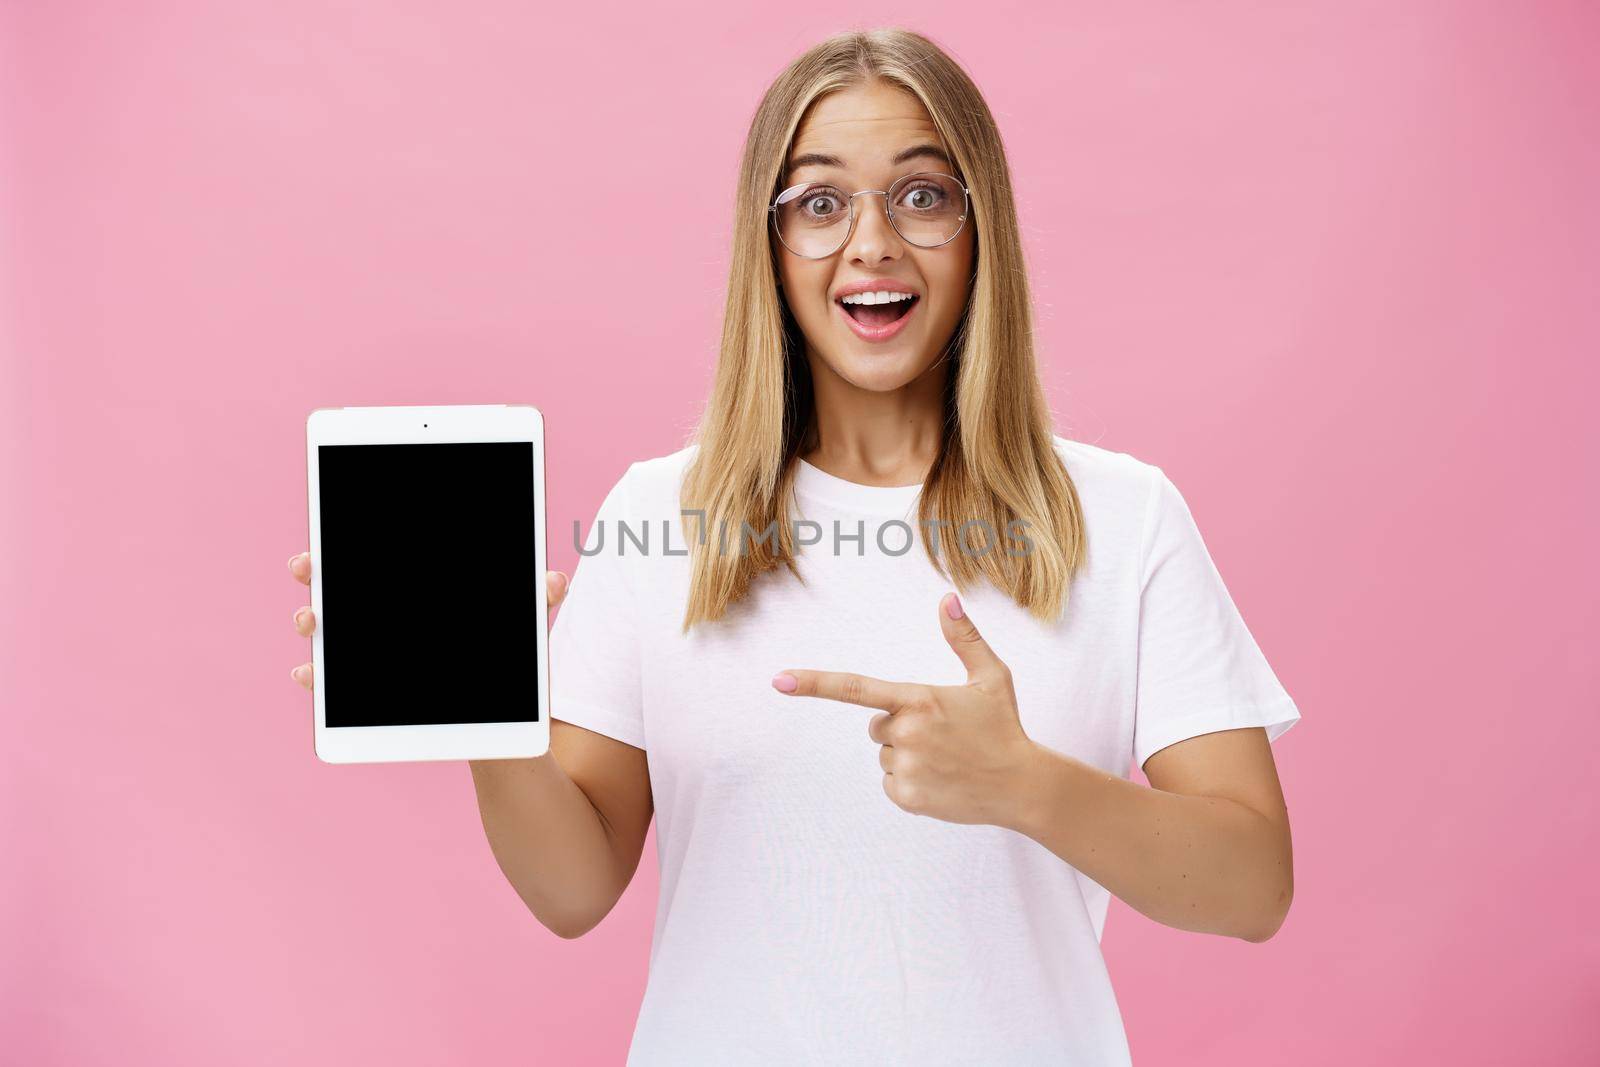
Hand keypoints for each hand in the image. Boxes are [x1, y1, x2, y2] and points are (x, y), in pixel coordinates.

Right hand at [286, 552, 569, 690]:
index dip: (347, 541)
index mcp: (415, 593)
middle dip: (317, 573)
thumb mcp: (521, 629)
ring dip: (312, 622)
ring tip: (312, 620)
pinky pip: (334, 688)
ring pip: (330, 634)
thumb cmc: (508, 662)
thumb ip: (534, 602)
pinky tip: (307, 675)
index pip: (374, 557)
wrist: (509, 724)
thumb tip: (555, 581)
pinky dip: (316, 680)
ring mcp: (372, 659)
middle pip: (341, 587)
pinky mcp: (370, 699)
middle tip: (308, 566)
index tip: (332, 536)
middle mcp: (386, 619)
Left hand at [771, 593, 1038, 827]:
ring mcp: (905, 768)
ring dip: (908, 754)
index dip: (813, 683)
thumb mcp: (991, 676)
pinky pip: (891, 782)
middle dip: (901, 726)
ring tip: (947, 758)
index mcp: (918, 699)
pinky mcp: (906, 797)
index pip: (855, 688)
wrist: (1022, 786)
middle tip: (942, 734)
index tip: (779, 680)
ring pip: (885, 754)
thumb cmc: (1004, 726)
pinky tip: (942, 779)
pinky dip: (911, 781)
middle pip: (877, 725)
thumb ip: (964, 637)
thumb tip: (947, 597)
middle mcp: (906, 734)